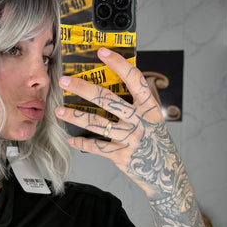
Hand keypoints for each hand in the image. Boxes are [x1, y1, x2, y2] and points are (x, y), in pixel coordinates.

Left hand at [57, 48, 178, 200]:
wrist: (167, 174)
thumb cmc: (156, 143)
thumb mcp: (153, 120)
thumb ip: (137, 105)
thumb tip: (112, 84)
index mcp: (150, 107)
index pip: (134, 79)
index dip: (118, 64)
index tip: (102, 51)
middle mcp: (141, 121)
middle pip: (108, 99)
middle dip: (83, 88)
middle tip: (65, 81)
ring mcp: (131, 139)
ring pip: (98, 123)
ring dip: (75, 116)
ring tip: (60, 111)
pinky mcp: (122, 156)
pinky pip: (97, 147)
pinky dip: (82, 142)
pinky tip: (71, 138)